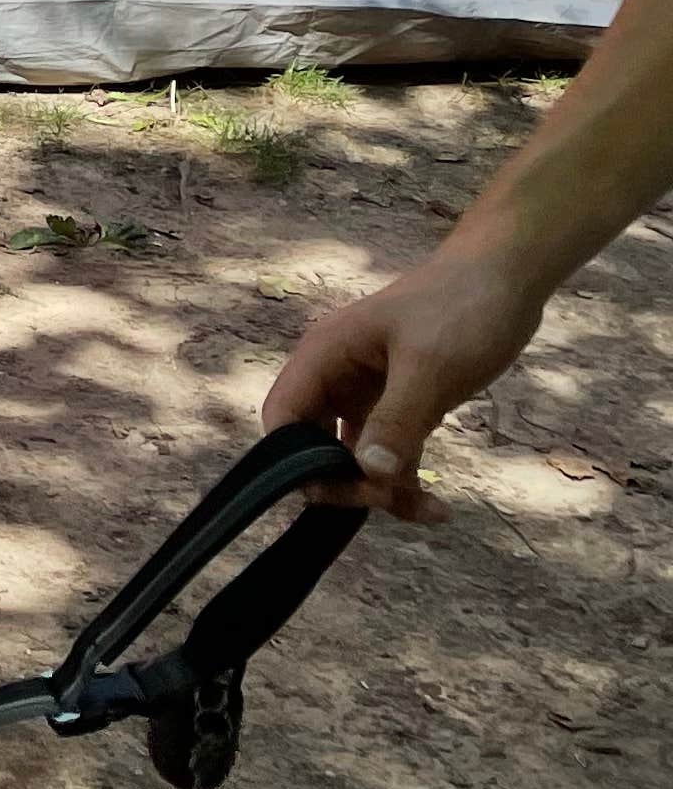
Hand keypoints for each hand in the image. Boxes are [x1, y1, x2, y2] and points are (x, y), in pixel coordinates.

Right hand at [261, 242, 551, 518]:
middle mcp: (336, 375)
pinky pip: (388, 450)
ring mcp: (368, 390)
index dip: (298, 461)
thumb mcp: (429, 368)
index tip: (348, 489)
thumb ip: (396, 422)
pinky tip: (437, 504)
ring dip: (381, 487)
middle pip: (312, 443)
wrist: (506, 278)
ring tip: (429, 510)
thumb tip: (368, 475)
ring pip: (353, 454)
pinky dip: (405, 478)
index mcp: (324, 356)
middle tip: (389, 499)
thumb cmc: (460, 310)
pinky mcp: (400, 401)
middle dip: (344, 480)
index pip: (283, 418)